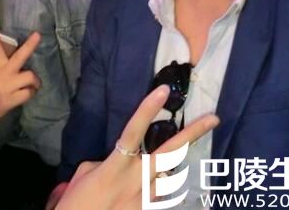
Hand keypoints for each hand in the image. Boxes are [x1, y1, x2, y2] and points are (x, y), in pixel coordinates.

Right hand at [0, 17, 40, 123]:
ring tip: (32, 86)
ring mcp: (6, 86)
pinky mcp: (9, 99)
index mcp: (0, 65)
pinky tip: (24, 96)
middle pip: (19, 57)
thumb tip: (29, 64)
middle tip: (37, 35)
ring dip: (35, 82)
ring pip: (30, 76)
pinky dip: (30, 94)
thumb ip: (11, 67)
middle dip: (30, 46)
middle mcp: (4, 73)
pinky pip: (29, 92)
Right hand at [52, 85, 219, 209]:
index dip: (148, 109)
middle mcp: (137, 180)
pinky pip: (162, 195)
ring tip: (182, 151)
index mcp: (116, 166)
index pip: (134, 131)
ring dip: (179, 162)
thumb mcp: (83, 175)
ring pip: (172, 174)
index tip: (163, 90)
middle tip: (214, 118)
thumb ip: (104, 162)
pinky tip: (156, 183)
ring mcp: (145, 199)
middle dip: (193, 134)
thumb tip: (117, 160)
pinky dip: (163, 187)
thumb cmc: (75, 206)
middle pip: (170, 152)